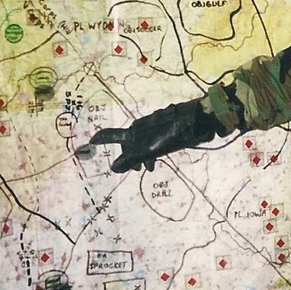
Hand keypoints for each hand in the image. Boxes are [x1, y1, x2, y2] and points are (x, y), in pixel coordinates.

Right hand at [87, 98, 220, 172]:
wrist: (199, 120)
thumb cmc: (173, 135)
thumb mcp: (151, 149)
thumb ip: (132, 159)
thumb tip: (114, 168)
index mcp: (134, 130)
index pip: (112, 135)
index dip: (101, 139)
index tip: (90, 141)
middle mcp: (142, 126)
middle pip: (129, 142)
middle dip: (130, 156)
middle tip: (138, 169)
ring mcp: (156, 124)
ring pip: (143, 142)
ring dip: (143, 155)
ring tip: (152, 167)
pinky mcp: (168, 125)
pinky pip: (155, 139)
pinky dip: (154, 149)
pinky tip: (162, 156)